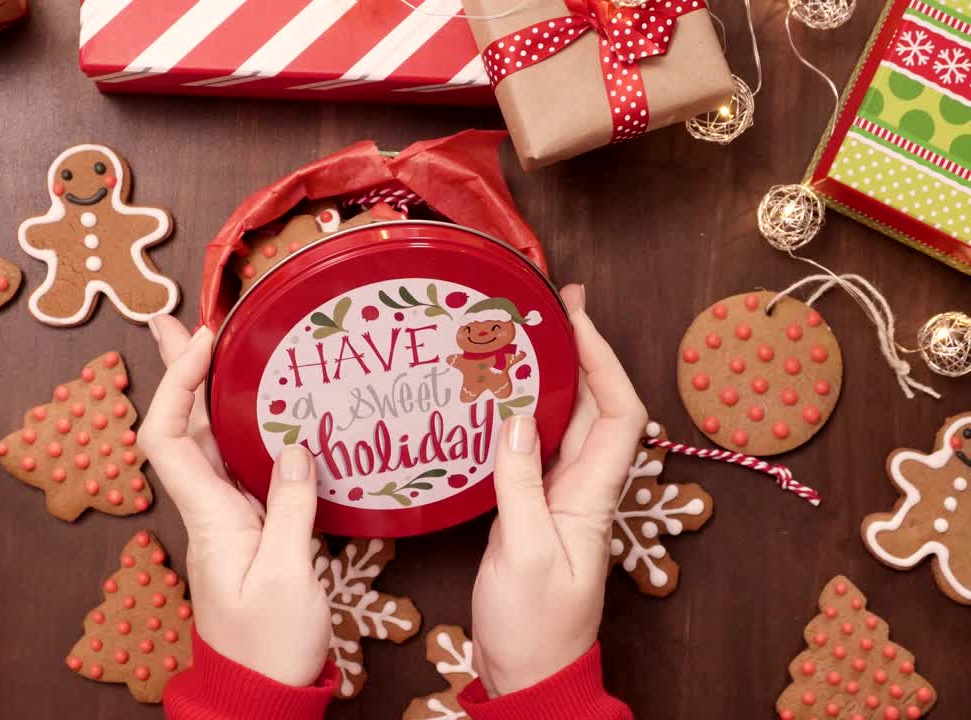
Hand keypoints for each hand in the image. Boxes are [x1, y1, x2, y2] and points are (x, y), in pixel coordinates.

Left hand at [139, 315, 331, 686]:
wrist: (261, 692)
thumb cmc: (270, 645)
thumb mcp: (288, 577)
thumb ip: (290, 510)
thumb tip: (292, 447)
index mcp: (207, 517)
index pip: (167, 438)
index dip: (176, 384)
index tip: (201, 340)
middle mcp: (208, 510)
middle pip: (180, 429)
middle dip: (180, 371)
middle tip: (181, 320)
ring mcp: (225, 518)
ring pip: (207, 443)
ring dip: (206, 393)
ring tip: (214, 345)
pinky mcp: (246, 528)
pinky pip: (235, 466)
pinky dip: (240, 427)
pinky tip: (257, 408)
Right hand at [470, 284, 646, 696]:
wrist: (529, 675)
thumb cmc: (535, 626)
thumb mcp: (526, 553)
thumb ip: (519, 484)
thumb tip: (514, 417)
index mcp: (593, 496)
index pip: (619, 412)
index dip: (604, 360)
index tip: (575, 318)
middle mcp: (581, 488)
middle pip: (594, 405)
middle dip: (579, 350)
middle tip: (549, 305)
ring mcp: (557, 497)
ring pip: (564, 422)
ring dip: (551, 376)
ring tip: (521, 336)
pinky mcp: (531, 509)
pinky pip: (533, 447)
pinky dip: (521, 412)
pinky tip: (496, 396)